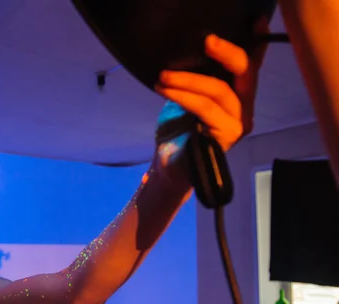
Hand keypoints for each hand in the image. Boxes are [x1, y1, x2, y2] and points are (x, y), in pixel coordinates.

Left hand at [154, 17, 269, 152]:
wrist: (168, 166)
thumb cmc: (177, 130)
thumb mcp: (184, 96)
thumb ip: (196, 77)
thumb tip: (186, 51)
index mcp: (236, 95)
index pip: (249, 66)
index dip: (254, 44)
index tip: (256, 21)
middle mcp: (244, 107)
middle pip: (245, 73)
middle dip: (227, 52)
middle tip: (207, 41)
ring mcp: (238, 123)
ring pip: (219, 90)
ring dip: (187, 80)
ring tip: (163, 76)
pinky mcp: (227, 136)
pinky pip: (205, 108)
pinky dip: (183, 95)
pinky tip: (165, 89)